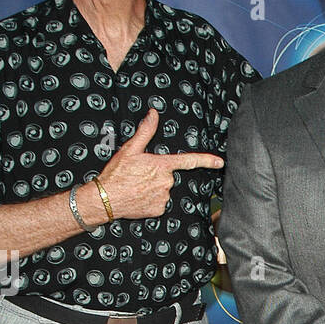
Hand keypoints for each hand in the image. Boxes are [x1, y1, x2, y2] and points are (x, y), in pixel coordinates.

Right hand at [94, 107, 223, 220]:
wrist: (105, 199)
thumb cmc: (116, 174)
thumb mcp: (129, 149)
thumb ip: (145, 131)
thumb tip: (153, 114)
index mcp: (162, 165)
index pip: (189, 160)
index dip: (206, 160)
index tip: (220, 161)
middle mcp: (166, 181)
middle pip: (169, 176)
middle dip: (158, 174)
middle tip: (139, 176)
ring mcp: (164, 197)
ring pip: (164, 189)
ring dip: (154, 187)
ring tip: (137, 187)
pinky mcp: (159, 209)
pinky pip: (160, 202)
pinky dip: (152, 200)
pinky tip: (139, 197)